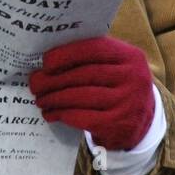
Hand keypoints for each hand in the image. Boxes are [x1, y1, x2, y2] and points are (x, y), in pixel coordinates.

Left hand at [28, 36, 154, 150]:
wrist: (139, 123)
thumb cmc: (117, 88)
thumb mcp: (115, 67)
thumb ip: (91, 58)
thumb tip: (48, 60)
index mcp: (130, 57)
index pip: (94, 49)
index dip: (66, 54)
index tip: (45, 62)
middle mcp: (133, 78)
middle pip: (84, 75)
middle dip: (54, 79)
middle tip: (35, 83)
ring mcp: (127, 103)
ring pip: (80, 97)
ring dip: (54, 98)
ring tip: (40, 99)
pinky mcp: (118, 125)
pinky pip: (82, 117)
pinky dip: (62, 114)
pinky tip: (51, 114)